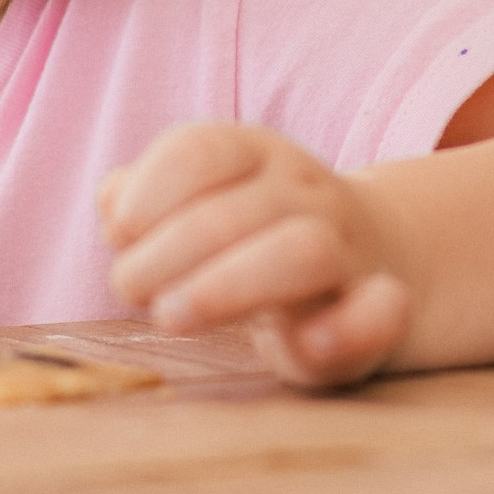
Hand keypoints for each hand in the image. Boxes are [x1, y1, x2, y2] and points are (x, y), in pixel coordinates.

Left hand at [100, 122, 411, 388]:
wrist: (376, 255)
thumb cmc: (254, 232)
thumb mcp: (200, 198)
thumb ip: (144, 195)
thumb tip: (110, 205)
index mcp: (256, 152)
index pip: (200, 150)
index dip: (147, 193)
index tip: (117, 236)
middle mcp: (305, 190)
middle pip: (239, 209)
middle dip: (169, 252)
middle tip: (129, 289)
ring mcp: (348, 248)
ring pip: (305, 251)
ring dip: (227, 286)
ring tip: (170, 316)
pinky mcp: (378, 313)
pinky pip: (383, 310)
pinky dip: (349, 327)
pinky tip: (306, 343)